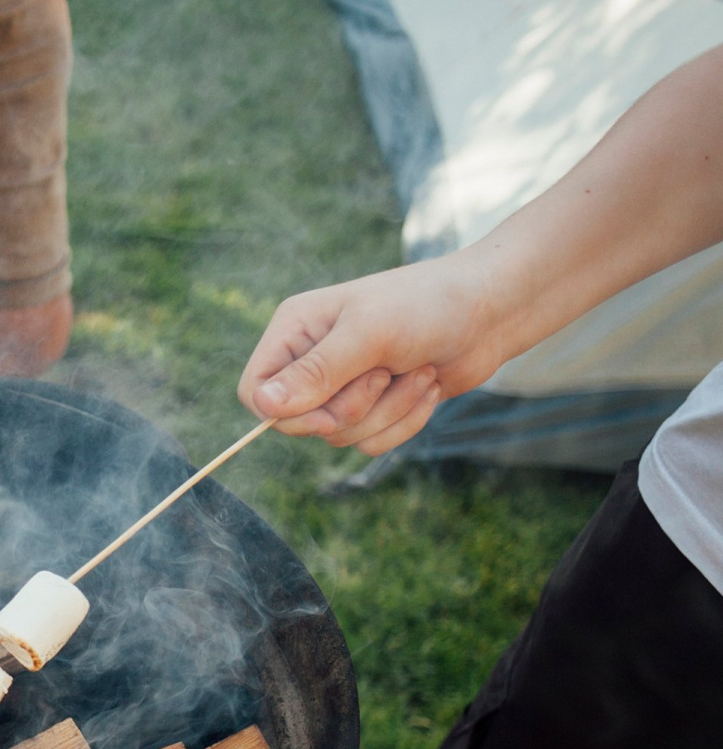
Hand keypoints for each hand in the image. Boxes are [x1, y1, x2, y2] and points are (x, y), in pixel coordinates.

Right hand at [236, 253, 511, 454]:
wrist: (492, 311)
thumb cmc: (429, 305)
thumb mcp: (369, 334)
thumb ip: (316, 372)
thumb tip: (263, 405)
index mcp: (295, 330)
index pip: (255, 390)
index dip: (284, 412)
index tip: (327, 408)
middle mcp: (312, 359)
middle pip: (299, 422)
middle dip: (351, 409)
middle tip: (384, 374)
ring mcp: (344, 386)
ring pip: (340, 436)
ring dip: (387, 412)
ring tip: (416, 371)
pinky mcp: (376, 407)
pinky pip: (371, 443)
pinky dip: (405, 421)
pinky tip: (427, 386)